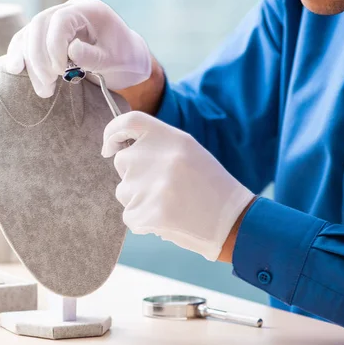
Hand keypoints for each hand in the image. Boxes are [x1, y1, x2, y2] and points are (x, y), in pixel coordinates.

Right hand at [4, 0, 151, 97]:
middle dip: (38, 57)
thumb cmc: (126, 59)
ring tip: (43, 89)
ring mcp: (57, 22)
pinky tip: (15, 69)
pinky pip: (26, 40)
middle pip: (39, 24)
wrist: (128, 60)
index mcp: (89, 10)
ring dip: (29, 62)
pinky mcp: (48, 36)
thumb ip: (94, 56)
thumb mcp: (117, 61)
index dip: (54, 45)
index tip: (59, 71)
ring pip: (29, 34)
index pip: (61, 19)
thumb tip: (70, 50)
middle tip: (48, 85)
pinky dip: (19, 54)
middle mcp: (70, 11)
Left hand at [101, 111, 255, 260]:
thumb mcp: (188, 153)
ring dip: (139, 200)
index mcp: (171, 138)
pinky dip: (143, 222)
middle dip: (134, 176)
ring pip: (124, 191)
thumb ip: (156, 146)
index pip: (128, 122)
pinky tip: (167, 220)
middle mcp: (158, 156)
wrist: (235, 222)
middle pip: (122, 161)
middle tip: (163, 188)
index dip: (112, 132)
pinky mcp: (148, 212)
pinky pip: (130, 216)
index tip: (108, 147)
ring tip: (171, 205)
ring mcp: (151, 185)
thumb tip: (118, 150)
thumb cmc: (210, 188)